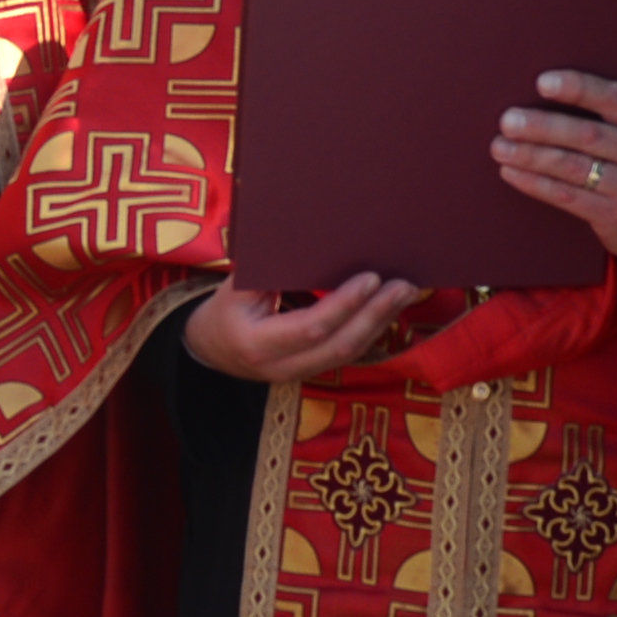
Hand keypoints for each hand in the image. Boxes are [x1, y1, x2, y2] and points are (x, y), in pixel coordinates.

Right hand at [188, 271, 421, 381]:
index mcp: (257, 343)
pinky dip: (371, 329)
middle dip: (375, 314)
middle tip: (403, 285)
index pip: (311, 327)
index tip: (371, 278)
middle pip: (340, 346)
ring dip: (381, 322)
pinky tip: (388, 308)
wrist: (210, 349)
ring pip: (350, 353)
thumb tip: (313, 241)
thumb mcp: (235, 288)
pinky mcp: (312, 371)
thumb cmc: (224, 310)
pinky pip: (348, 353)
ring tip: (405, 293)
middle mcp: (281, 367)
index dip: (344, 304)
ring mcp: (299, 374)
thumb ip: (270, 272)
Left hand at [493, 67, 616, 266]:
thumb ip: (614, 118)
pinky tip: (513, 172)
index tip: (542, 82)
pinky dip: (535, 182)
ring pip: (573, 166)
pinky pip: (567, 196)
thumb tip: (548, 92)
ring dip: (531, 155)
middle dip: (542, 126)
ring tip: (500, 147)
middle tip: (508, 120)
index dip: (579, 88)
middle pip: (588, 134)